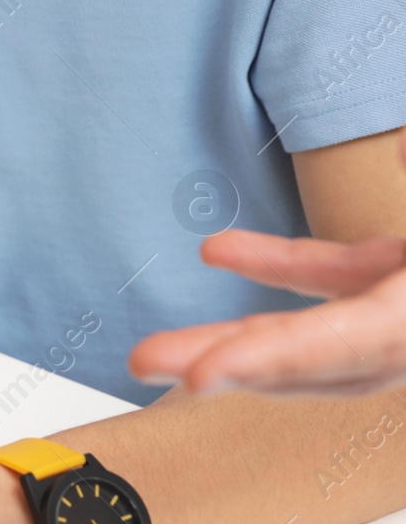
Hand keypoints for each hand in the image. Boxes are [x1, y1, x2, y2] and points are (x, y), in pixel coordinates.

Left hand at [129, 230, 405, 395]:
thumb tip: (400, 148)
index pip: (351, 346)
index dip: (272, 360)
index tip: (201, 375)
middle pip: (310, 359)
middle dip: (225, 363)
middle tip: (143, 363)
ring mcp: (404, 312)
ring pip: (307, 331)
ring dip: (230, 335)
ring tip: (152, 347)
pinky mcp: (401, 282)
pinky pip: (331, 281)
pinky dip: (275, 268)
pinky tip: (215, 253)